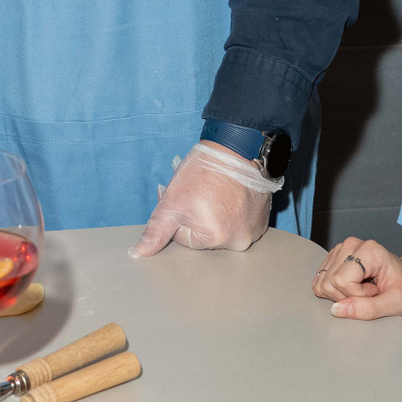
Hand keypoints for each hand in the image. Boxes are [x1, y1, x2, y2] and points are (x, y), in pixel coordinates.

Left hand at [129, 141, 277, 257]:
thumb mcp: (173, 201)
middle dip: (197, 216)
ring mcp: (255, 230)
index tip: (186, 196)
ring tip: (216, 191)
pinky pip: (240, 221)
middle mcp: (240, 241)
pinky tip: (231, 193)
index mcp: (217, 239)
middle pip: (205, 236)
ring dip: (216, 213)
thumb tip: (138, 254)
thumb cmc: (205, 171)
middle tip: (200, 193)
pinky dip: (234, 209)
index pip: (184, 237)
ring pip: (222, 228)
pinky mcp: (264, 218)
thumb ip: (156, 231)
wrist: (236, 146)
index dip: (179, 214)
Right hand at [314, 236, 401, 318]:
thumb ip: (368, 309)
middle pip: (329, 282)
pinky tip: (354, 287)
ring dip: (342, 294)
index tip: (376, 292)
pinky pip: (320, 283)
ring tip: (364, 289)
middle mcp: (351, 245)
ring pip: (322, 283)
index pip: (341, 281)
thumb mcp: (396, 305)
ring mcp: (340, 250)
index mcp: (369, 250)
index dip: (357, 295)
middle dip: (348, 296)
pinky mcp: (334, 258)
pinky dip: (336, 292)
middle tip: (370, 292)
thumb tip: (336, 310)